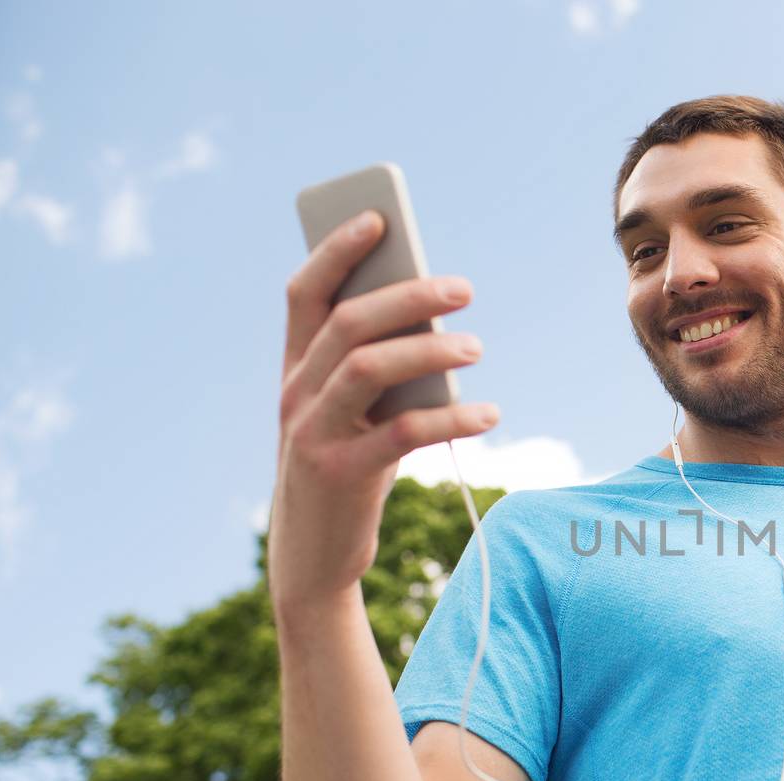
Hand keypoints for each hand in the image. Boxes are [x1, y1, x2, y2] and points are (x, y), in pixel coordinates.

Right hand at [268, 210, 497, 611]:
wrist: (312, 558)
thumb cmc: (347, 472)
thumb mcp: (353, 415)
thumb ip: (378, 369)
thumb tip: (437, 321)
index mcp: (295, 370)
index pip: (304, 294)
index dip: (335, 250)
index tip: (378, 218)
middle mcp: (296, 394)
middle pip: (347, 324)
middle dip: (406, 295)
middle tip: (464, 288)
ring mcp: (312, 434)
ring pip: (367, 369)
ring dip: (429, 351)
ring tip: (478, 348)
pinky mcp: (341, 474)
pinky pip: (400, 433)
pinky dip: (450, 418)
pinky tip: (488, 413)